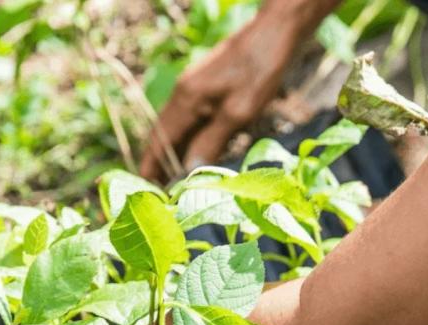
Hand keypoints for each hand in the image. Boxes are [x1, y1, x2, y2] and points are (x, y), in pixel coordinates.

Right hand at [140, 17, 299, 183]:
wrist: (280, 29)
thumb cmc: (262, 68)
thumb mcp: (239, 111)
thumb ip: (212, 141)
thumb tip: (189, 170)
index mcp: (186, 99)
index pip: (159, 141)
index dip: (151, 168)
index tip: (147, 192)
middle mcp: (184, 93)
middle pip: (164, 135)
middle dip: (160, 163)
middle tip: (161, 193)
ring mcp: (196, 88)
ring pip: (179, 127)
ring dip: (176, 152)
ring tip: (176, 179)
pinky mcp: (210, 86)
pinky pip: (193, 118)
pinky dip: (191, 138)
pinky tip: (199, 151)